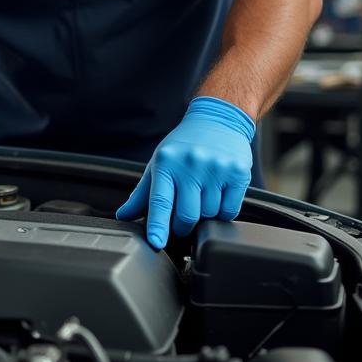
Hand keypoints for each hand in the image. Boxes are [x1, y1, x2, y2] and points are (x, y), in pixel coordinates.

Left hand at [115, 96, 253, 248]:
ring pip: (209, 215)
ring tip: (202, 195)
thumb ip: (142, 193)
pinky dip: (223, 212)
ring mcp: (216, 168)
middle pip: (186, 216)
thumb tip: (123, 215)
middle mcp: (191, 165)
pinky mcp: (237, 173)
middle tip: (182, 217)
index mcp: (166, 163)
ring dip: (204, 215)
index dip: (158, 225)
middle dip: (182, 225)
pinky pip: (230, 211)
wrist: (218, 119)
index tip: (156, 242)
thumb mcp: (159, 163)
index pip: (160, 200)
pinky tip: (218, 195)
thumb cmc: (184, 145)